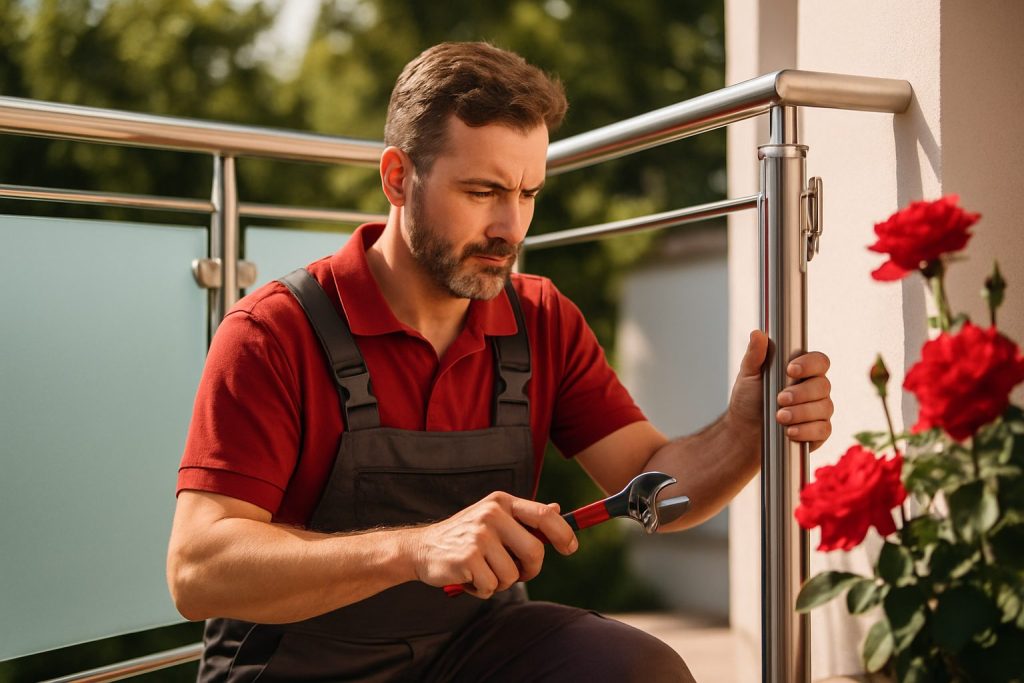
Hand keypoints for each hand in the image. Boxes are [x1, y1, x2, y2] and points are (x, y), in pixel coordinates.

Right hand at [404, 492, 577, 598]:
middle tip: (517, 574)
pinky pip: (492, 586)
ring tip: (482, 572)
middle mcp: (492, 514)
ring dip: (501, 583)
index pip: (544, 514)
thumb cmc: (464, 536)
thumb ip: (524, 518)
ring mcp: (479, 536)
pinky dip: (483, 590)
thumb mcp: (493, 518)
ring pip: (512, 575)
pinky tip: (469, 578)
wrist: (422, 548)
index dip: (563, 533)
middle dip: (530, 571)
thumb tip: (558, 510)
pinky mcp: (468, 558)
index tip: (571, 548)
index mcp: (501, 502)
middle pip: (534, 551)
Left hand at [729, 330, 833, 451]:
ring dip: (801, 413)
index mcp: (802, 370)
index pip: (819, 361)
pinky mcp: (819, 431)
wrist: (745, 429)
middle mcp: (815, 388)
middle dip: (801, 393)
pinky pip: (823, 430)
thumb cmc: (749, 399)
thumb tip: (757, 334)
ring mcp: (819, 410)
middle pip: (823, 385)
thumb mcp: (748, 375)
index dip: (809, 364)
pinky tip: (790, 431)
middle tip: (780, 398)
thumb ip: (755, 355)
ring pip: (824, 408)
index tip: (790, 370)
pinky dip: (806, 431)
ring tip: (780, 417)